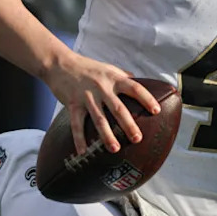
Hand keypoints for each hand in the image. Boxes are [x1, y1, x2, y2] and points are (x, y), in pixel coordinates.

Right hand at [43, 52, 160, 154]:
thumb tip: (138, 81)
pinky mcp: (72, 104)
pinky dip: (79, 139)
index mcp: (114, 78)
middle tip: (138, 138)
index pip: (134, 88)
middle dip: (128, 124)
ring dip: (107, 136)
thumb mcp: (108, 68)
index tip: (156, 110)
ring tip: (115, 149)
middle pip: (118, 108)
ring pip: (99, 119)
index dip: (146, 99)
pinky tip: (83, 152)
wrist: (60, 63)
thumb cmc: (87, 67)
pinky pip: (76, 125)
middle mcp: (102, 88)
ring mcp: (87, 97)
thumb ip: (122, 76)